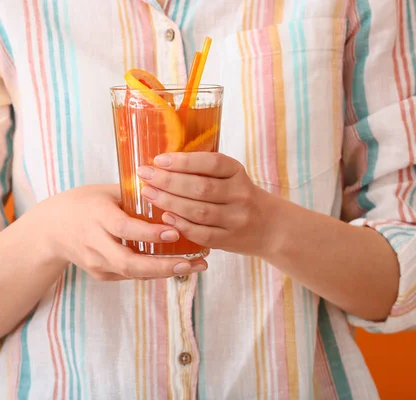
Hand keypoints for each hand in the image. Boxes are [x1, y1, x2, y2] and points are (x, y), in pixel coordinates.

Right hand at [34, 184, 207, 280]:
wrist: (51, 229)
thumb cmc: (84, 203)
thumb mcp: (105, 192)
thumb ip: (135, 193)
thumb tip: (172, 187)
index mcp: (97, 216)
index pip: (124, 228)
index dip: (149, 234)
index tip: (175, 232)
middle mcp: (94, 243)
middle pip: (129, 262)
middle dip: (162, 266)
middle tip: (191, 262)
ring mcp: (96, 262)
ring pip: (133, 273)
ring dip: (165, 272)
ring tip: (196, 265)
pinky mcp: (100, 274)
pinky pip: (131, 274)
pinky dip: (155, 271)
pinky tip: (178, 266)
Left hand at [137, 153, 275, 256]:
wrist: (270, 227)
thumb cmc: (239, 196)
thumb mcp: (231, 177)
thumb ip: (204, 170)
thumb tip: (161, 162)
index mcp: (237, 172)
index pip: (211, 163)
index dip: (183, 161)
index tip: (158, 159)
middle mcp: (240, 194)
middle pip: (200, 187)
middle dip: (168, 181)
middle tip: (145, 175)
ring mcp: (236, 219)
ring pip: (199, 211)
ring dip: (169, 202)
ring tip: (149, 194)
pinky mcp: (229, 240)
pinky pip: (202, 234)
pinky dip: (181, 225)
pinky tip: (165, 218)